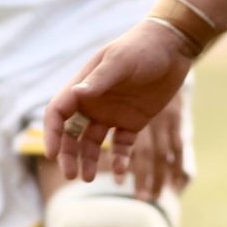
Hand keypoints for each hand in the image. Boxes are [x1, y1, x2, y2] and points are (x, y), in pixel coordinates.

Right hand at [41, 24, 195, 183]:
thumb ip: (99, 80)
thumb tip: (76, 94)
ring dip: (87, 161)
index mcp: (82, 88)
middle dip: (68, 155)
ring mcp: (111, 114)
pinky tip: (119, 171)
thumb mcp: (119, 62)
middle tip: (70, 174)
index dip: (52, 134)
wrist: (173, 48)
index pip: (57, 114)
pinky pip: (120, 146)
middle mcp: (92, 104)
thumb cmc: (142, 48)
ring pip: (92, 144)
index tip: (53, 154)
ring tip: (87, 179)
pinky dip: (118, 159)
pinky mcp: (132, 123)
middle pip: (71, 134)